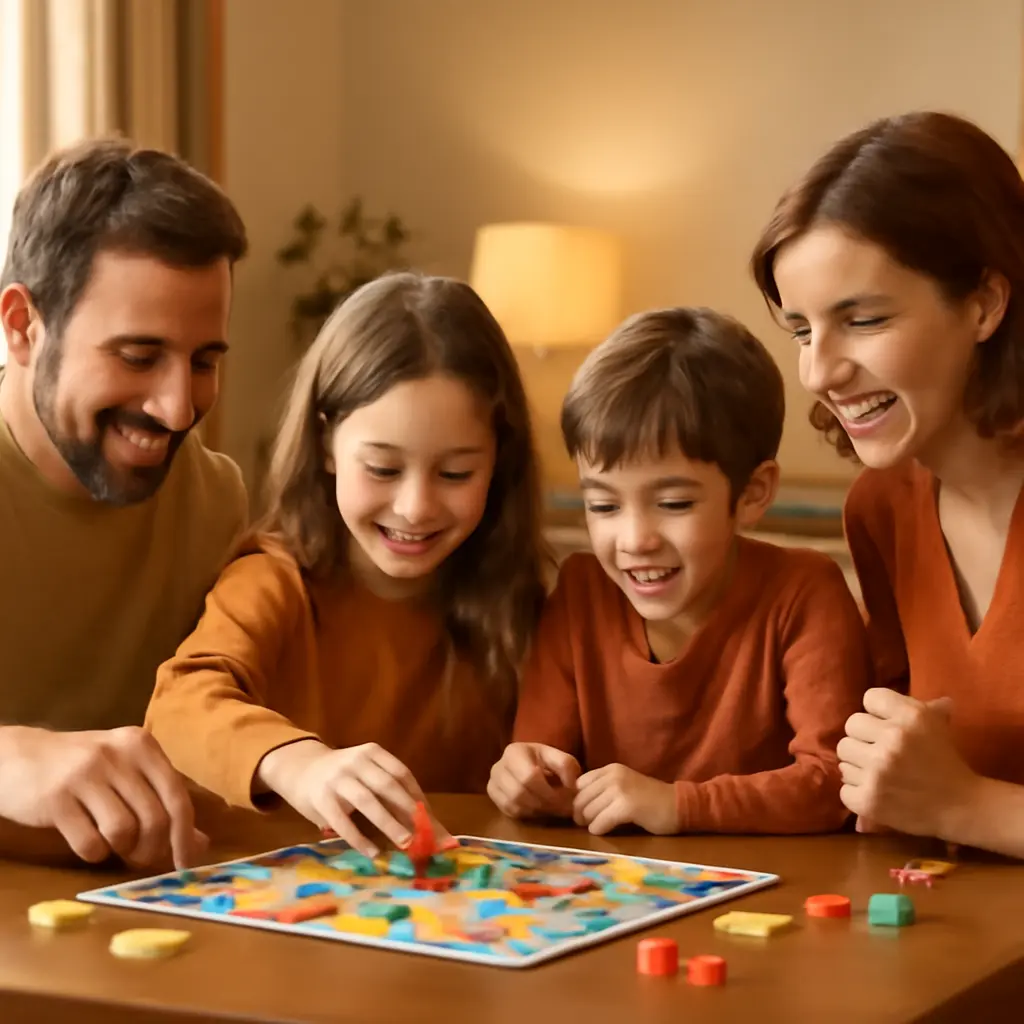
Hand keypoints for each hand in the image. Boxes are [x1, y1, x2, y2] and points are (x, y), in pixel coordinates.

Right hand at [0, 725, 205, 867]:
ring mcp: (85, 774)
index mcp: (142, 746)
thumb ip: (162, 802)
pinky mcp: (56, 798)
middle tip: (141, 858)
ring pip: (124, 832)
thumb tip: (199, 844)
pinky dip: (94, 853)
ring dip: (122, 850)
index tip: (186, 864)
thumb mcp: (127, 774)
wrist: (18, 757)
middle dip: (152, 849)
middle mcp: (118, 755)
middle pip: (155, 818)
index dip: (185, 836)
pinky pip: (89, 842)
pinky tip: (87, 841)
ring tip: (112, 844)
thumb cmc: (83, 769)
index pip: (177, 796)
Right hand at [258, 740, 442, 856]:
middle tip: (425, 836)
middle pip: (387, 785)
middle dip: (408, 811)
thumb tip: (427, 823)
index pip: (401, 773)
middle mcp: (356, 761)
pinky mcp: (321, 799)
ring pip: (367, 801)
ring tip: (405, 844)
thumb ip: (390, 792)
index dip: (418, 797)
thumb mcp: (366, 773)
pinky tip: (373, 852)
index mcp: (372, 753)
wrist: (299, 768)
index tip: (432, 820)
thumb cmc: (343, 776)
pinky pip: (343, 821)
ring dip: (389, 824)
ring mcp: (337, 779)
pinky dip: (359, 839)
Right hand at [487, 742, 579, 819]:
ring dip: (536, 809)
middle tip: (560, 807)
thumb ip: (566, 767)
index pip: (529, 776)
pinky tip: (538, 808)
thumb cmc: (546, 762)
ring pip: (513, 804)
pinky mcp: (493, 796)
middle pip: (519, 792)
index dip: (548, 791)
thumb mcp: (560, 758)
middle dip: (543, 803)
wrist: (530, 764)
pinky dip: (526, 813)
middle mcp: (498, 766)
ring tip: (551, 807)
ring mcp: (492, 782)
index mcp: (515, 751)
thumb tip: (569, 785)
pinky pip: (509, 811)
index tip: (564, 797)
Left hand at [573, 764, 678, 835]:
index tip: (585, 811)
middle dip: (581, 814)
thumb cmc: (650, 799)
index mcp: (611, 769)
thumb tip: (576, 804)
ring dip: (590, 823)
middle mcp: (613, 776)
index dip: (579, 799)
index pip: (579, 784)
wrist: (677, 805)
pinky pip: (600, 822)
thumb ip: (602, 789)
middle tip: (588, 823)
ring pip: (588, 811)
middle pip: (581, 799)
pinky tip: (605, 831)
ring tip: (599, 826)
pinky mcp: (626, 806)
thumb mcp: (623, 785)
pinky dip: (599, 829)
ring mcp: (620, 790)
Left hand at [837, 688, 980, 839]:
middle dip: (864, 738)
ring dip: (857, 764)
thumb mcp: (939, 726)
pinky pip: (843, 787)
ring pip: (843, 756)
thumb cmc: (946, 763)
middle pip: (851, 725)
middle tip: (879, 750)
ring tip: (877, 772)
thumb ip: (926, 706)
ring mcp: (877, 771)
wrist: (960, 808)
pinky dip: (856, 791)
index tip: (886, 725)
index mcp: (910, 716)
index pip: (870, 697)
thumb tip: (934, 697)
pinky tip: (875, 792)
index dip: (877, 712)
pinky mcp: (868, 799)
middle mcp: (892, 739)